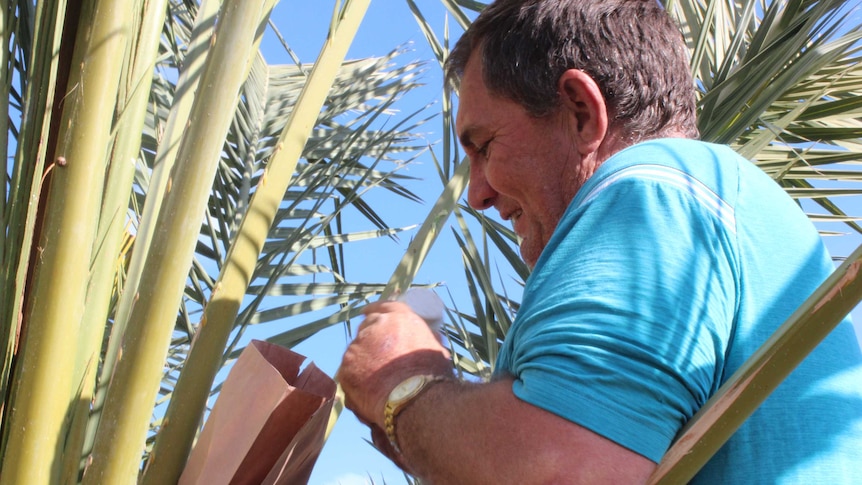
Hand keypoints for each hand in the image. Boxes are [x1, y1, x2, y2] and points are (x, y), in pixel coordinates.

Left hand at [337, 300, 451, 428]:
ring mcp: (358, 346)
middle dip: (370, 338)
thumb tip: (433, 337)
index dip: (375, 310)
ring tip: (376, 382)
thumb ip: (427, 339)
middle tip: (376, 355)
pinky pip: (347, 372)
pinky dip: (355, 380)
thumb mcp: (435, 350)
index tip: (367, 312)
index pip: (383, 307)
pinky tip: (366, 392)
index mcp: (399, 318)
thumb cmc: (432, 377)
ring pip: (356, 351)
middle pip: (367, 327)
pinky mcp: (346, 367)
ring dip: (362, 361)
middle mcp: (376, 326)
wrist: (416, 399)